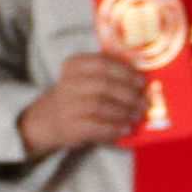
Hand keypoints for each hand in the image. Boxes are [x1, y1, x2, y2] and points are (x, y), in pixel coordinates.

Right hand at [17, 49, 150, 157]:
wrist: (47, 120)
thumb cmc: (76, 96)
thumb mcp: (84, 77)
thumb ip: (109, 74)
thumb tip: (144, 79)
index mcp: (74, 65)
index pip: (102, 63)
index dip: (125, 71)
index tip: (142, 81)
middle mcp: (68, 83)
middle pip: (104, 85)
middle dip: (129, 94)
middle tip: (145, 102)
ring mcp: (67, 106)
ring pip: (101, 106)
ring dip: (124, 112)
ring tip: (138, 115)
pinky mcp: (70, 127)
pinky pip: (96, 127)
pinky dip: (114, 128)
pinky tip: (126, 129)